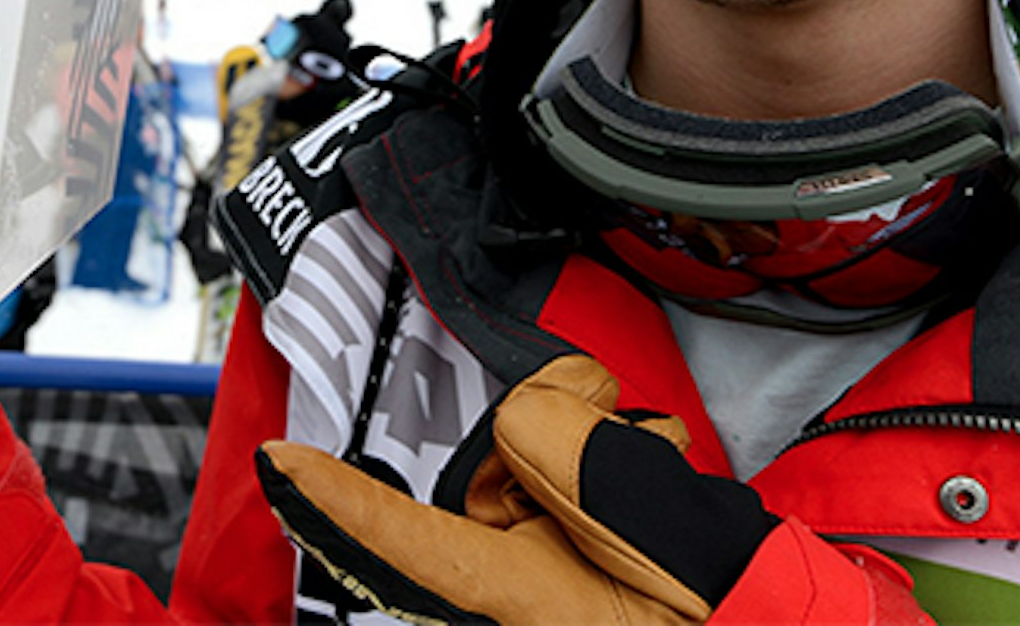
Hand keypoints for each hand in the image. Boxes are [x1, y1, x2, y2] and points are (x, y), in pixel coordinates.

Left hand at [255, 354, 775, 624]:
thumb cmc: (740, 615)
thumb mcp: (663, 539)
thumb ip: (579, 465)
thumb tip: (530, 413)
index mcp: (526, 606)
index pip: (407, 541)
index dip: (332, 500)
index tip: (279, 461)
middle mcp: (521, 600)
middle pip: (484, 486)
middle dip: (535, 452)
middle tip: (618, 439)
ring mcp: (550, 586)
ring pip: (531, 478)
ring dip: (588, 457)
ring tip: (658, 473)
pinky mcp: (574, 573)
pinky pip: (566, 492)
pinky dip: (610, 471)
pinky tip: (658, 483)